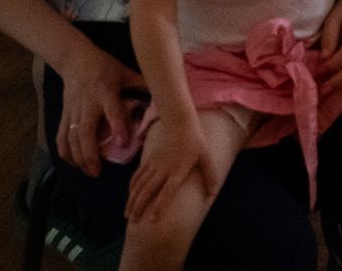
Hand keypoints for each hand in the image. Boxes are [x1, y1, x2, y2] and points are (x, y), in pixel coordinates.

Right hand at [53, 45, 146, 175]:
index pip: (112, 112)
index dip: (118, 127)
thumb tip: (163, 94)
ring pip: (71, 137)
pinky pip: (61, 135)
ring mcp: (73, 110)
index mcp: (106, 92)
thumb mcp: (125, 72)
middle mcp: (88, 104)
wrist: (76, 59)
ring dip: (78, 157)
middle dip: (89, 154)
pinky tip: (72, 162)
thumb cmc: (104, 66)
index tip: (124, 143)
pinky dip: (64, 151)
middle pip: (85, 132)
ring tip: (88, 171)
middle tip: (97, 172)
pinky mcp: (64, 113)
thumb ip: (141, 84)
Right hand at [125, 110, 213, 224]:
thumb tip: (213, 193)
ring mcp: (154, 164)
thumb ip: (209, 174)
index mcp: (178, 170)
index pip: (167, 192)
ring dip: (132, 200)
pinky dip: (132, 186)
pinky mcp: (149, 159)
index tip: (152, 220)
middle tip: (133, 222)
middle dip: (139, 207)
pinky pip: (138, 175)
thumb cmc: (194, 139)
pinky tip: (129, 195)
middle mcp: (163, 169)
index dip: (159, 206)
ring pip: (139, 185)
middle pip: (148, 191)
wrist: (178, 120)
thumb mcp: (205, 156)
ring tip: (127, 214)